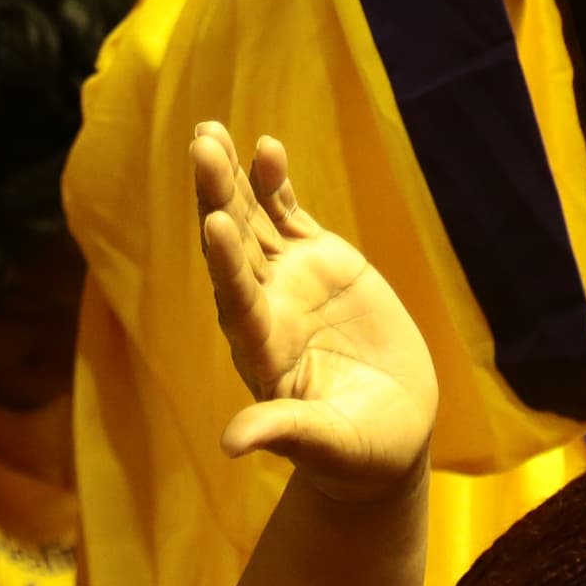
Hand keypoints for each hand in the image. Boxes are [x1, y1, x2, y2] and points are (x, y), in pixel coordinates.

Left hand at [190, 123, 436, 500]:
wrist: (385, 433)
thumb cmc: (354, 453)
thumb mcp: (325, 444)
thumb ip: (282, 431)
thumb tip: (231, 444)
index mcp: (261, 348)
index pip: (236, 297)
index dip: (225, 262)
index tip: (214, 225)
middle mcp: (263, 305)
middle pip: (233, 244)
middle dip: (216, 195)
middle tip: (200, 146)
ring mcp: (288, 279)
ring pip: (251, 219)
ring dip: (232, 177)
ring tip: (210, 131)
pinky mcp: (318, 261)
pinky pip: (288, 215)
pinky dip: (276, 182)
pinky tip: (266, 148)